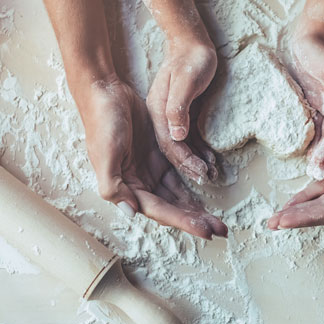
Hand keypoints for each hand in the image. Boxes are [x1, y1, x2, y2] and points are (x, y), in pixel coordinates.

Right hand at [79, 77, 227, 239]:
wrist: (105, 93)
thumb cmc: (102, 122)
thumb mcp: (104, 155)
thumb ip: (113, 186)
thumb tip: (131, 212)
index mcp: (125, 188)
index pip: (160, 211)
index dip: (183, 222)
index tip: (206, 231)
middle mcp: (138, 184)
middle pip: (171, 208)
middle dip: (194, 220)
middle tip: (220, 229)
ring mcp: (149, 170)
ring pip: (177, 195)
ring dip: (195, 207)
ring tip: (217, 219)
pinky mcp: (158, 155)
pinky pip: (178, 175)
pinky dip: (191, 185)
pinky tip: (206, 192)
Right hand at [146, 38, 218, 183]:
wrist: (191, 42)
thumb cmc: (190, 59)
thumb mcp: (184, 81)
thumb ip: (178, 107)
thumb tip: (178, 136)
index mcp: (158, 113)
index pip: (170, 145)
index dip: (184, 162)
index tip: (199, 175)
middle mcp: (162, 118)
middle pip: (173, 150)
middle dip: (188, 169)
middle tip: (206, 183)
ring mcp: (171, 117)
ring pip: (181, 148)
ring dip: (194, 163)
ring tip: (210, 175)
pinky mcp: (183, 115)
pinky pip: (189, 138)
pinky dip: (199, 151)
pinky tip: (209, 160)